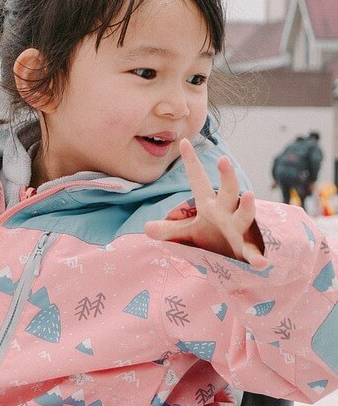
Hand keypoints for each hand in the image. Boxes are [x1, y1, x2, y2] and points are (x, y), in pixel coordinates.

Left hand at [144, 139, 266, 266]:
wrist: (238, 259)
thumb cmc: (213, 239)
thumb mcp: (189, 233)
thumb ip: (170, 229)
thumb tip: (146, 228)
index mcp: (210, 205)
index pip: (199, 181)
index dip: (191, 163)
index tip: (184, 142)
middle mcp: (227, 212)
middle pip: (228, 191)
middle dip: (227, 176)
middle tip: (223, 159)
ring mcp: (239, 229)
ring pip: (245, 215)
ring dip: (247, 206)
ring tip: (249, 195)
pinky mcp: (248, 249)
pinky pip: (253, 253)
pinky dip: (257, 258)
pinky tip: (261, 263)